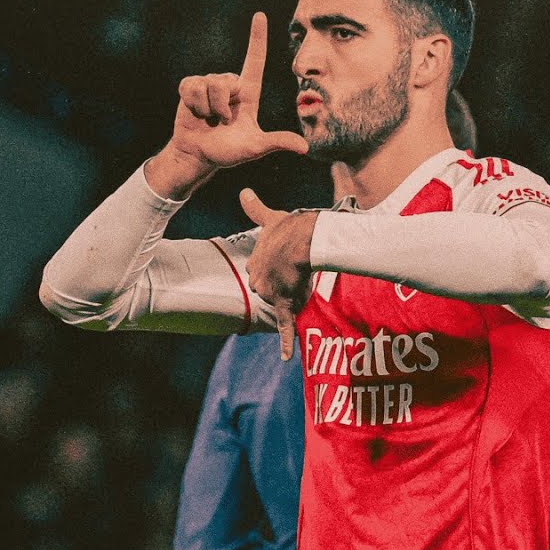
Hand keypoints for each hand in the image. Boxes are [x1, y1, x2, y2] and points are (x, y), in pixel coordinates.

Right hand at [149, 13, 308, 198]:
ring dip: (206, 108)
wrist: (198, 155)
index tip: (260, 15)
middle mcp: (230, 84)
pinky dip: (192, 104)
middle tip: (221, 122)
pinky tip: (195, 113)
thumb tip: (305, 148)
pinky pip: (190, 87)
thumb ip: (277, 142)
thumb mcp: (254, 147)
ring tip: (208, 119)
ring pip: (207, 85)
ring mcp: (209, 84)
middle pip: (224, 82)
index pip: (255, 60)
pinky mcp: (190, 87)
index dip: (257, 37)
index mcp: (248, 92)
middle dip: (220, 107)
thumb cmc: (228, 151)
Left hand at [241, 188, 316, 360]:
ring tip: (307, 280)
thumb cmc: (290, 227)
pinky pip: (285, 327)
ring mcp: (270, 294)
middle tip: (296, 272)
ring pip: (281, 301)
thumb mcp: (270, 216)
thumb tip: (243, 191)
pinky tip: (285, 358)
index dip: (274, 268)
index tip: (283, 263)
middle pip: (269, 289)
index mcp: (255, 263)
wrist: (304, 238)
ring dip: (293, 297)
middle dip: (281, 284)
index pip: (261, 272)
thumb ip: (255, 208)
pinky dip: (285, 343)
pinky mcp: (284, 304)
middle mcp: (257, 281)